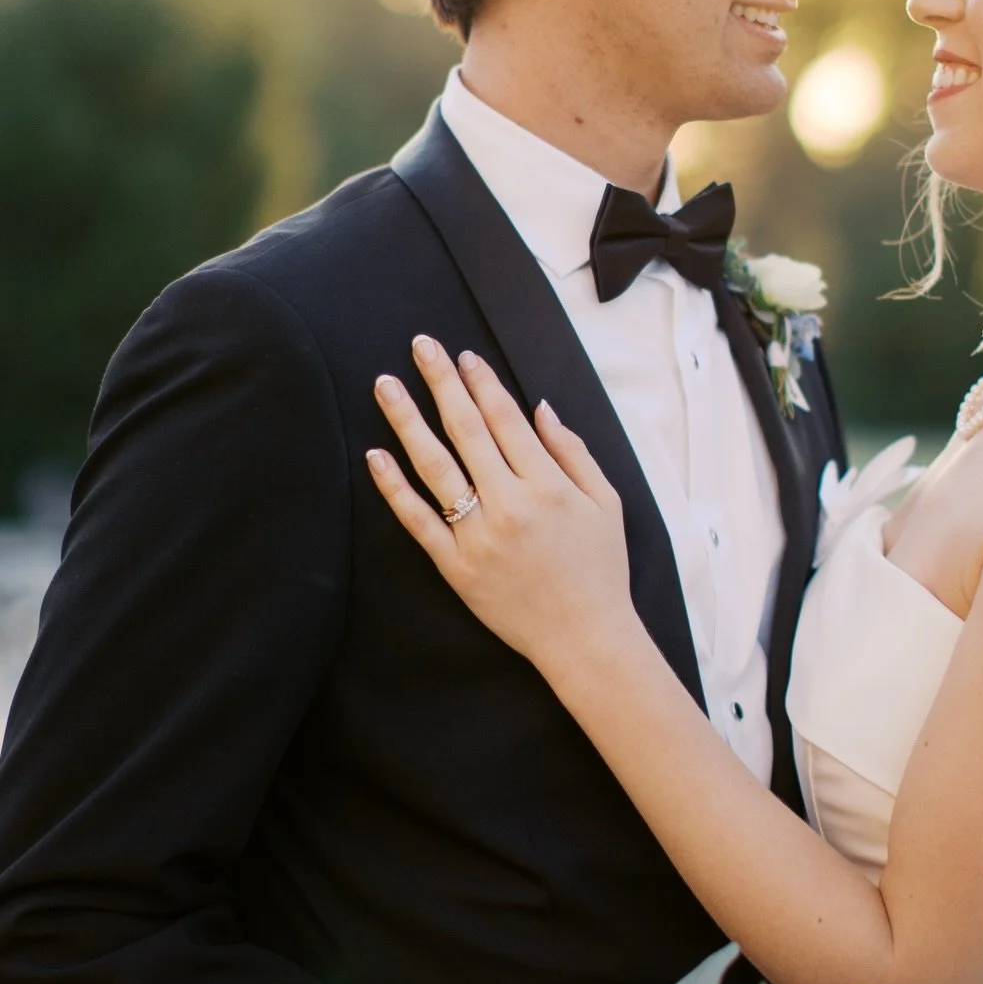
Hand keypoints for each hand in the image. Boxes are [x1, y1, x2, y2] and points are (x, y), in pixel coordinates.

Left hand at [367, 338, 635, 674]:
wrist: (584, 638)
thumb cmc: (600, 569)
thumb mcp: (606, 504)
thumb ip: (574, 453)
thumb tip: (540, 408)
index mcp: (548, 487)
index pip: (506, 420)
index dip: (482, 383)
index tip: (463, 356)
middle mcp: (509, 505)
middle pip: (467, 430)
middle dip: (441, 382)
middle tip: (420, 345)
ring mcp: (477, 537)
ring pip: (434, 466)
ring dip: (407, 420)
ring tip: (386, 384)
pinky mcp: (456, 567)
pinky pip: (417, 521)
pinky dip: (394, 487)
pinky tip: (376, 455)